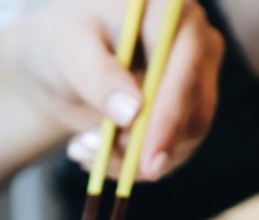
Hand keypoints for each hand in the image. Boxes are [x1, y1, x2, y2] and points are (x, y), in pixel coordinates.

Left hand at [11, 0, 223, 181]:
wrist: (61, 69)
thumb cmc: (63, 45)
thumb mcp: (67, 51)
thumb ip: (96, 76)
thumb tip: (133, 112)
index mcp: (171, 11)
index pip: (185, 66)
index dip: (169, 114)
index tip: (148, 158)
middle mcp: (197, 43)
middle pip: (195, 108)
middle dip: (146, 145)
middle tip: (99, 161)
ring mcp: (196, 82)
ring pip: (186, 139)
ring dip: (131, 159)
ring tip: (81, 147)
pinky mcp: (187, 116)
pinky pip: (173, 155)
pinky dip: (131, 166)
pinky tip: (96, 155)